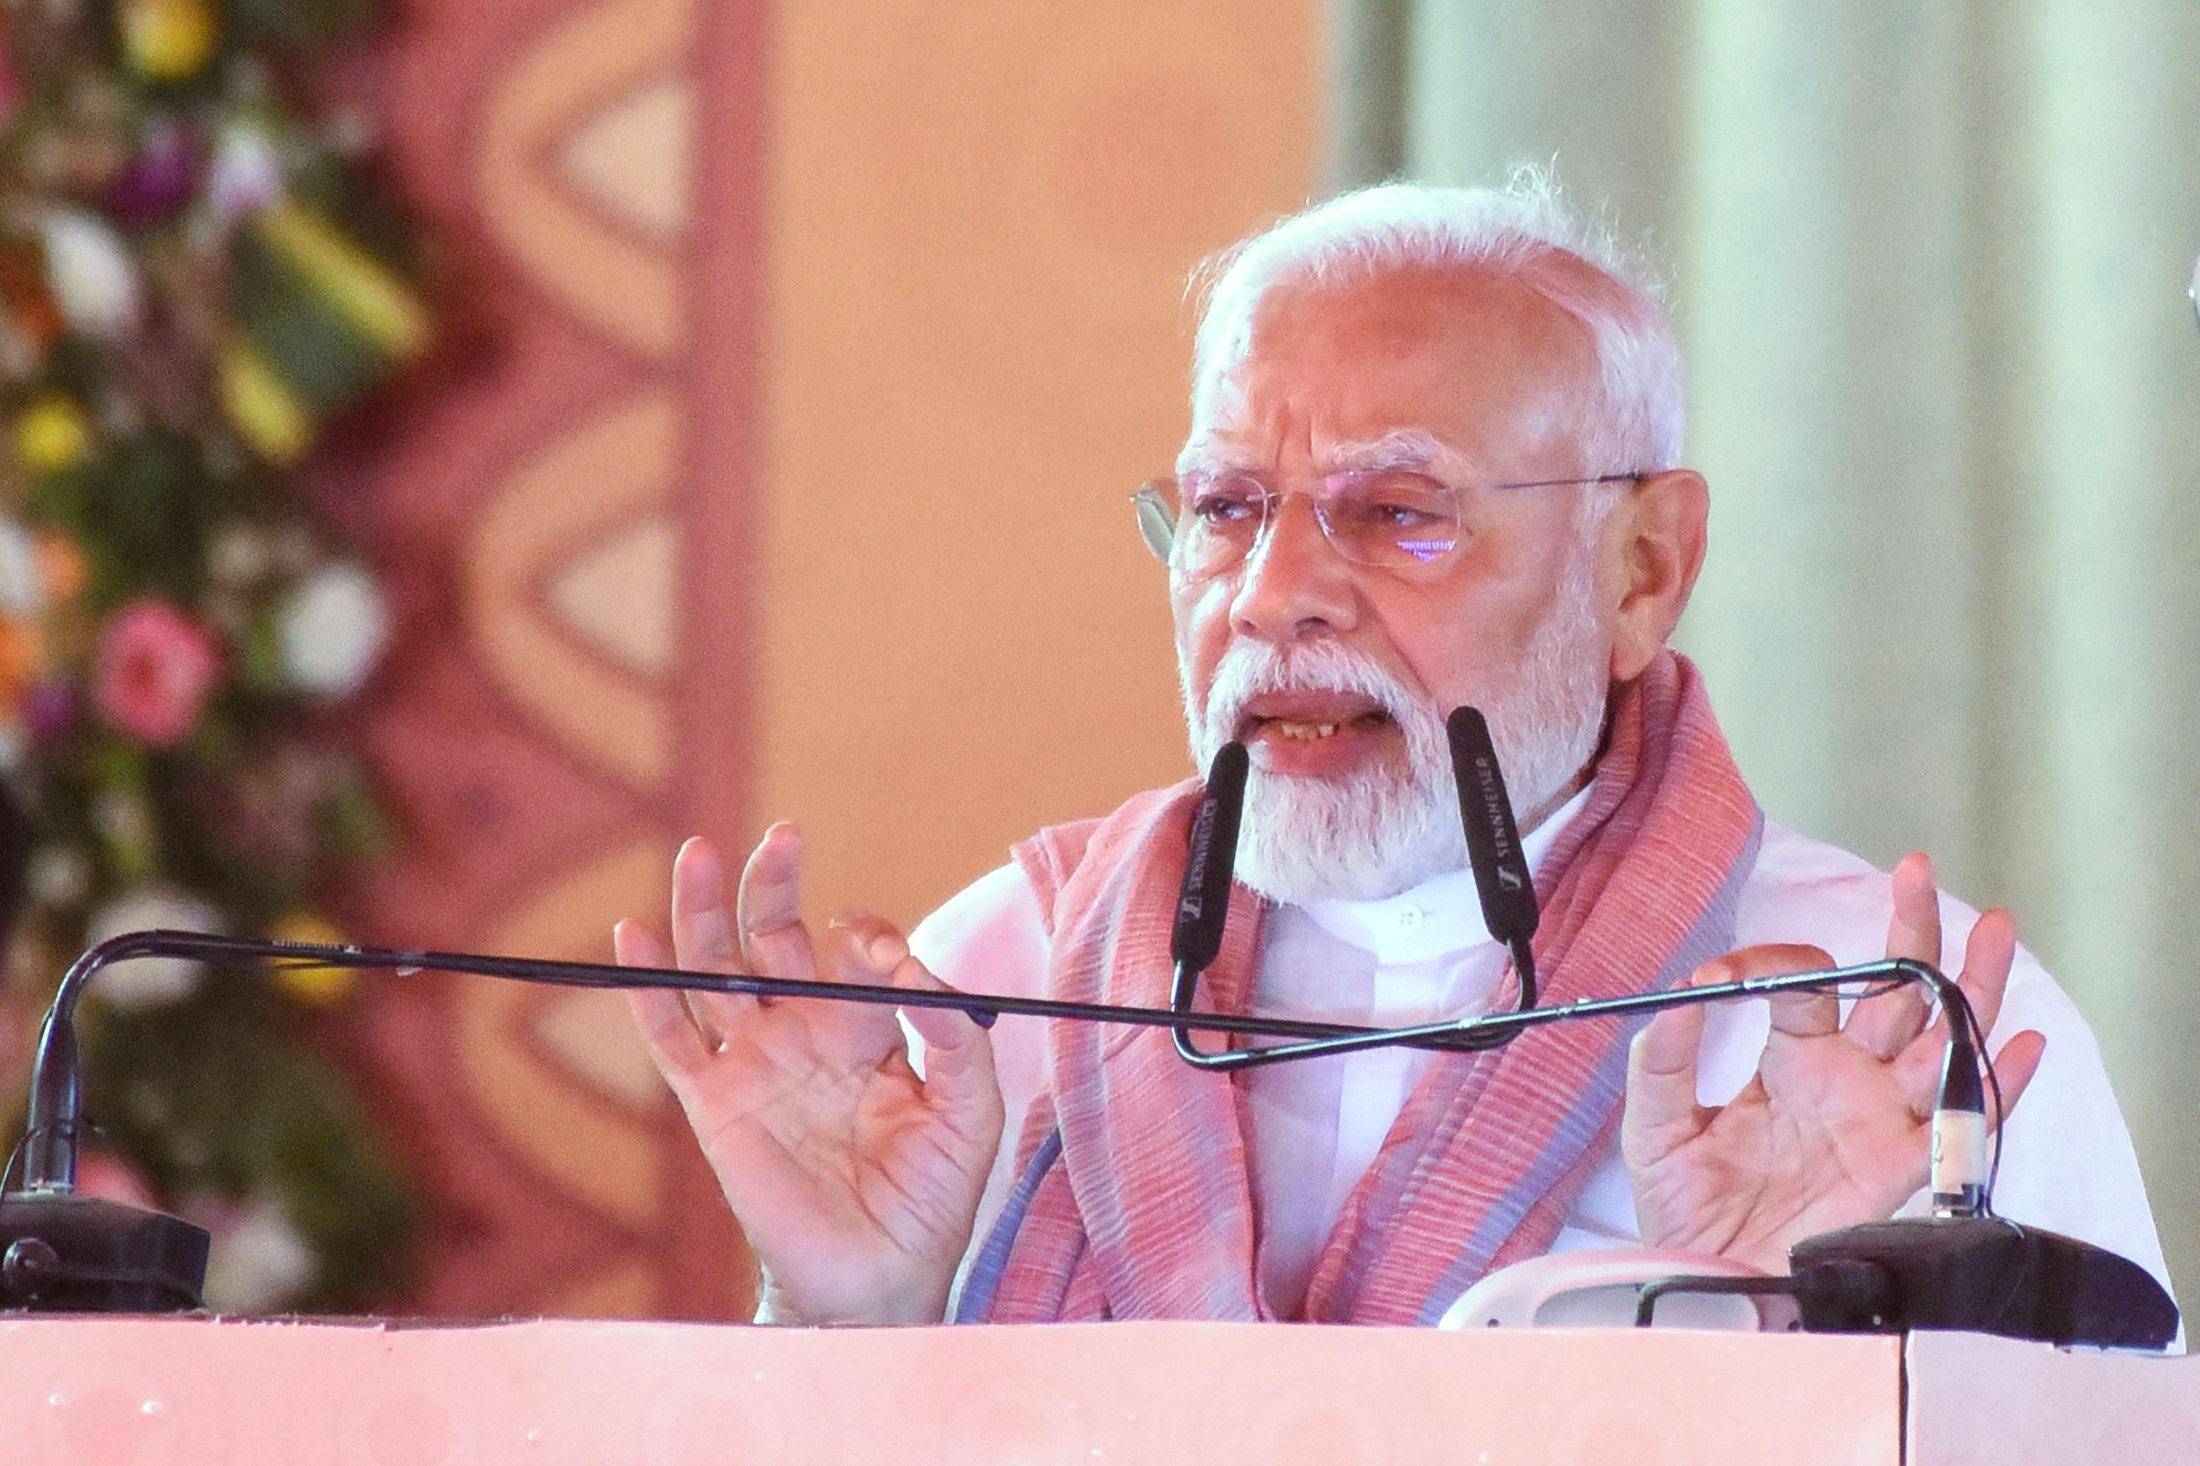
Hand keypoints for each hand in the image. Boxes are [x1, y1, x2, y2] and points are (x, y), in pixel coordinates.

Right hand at [616, 827, 1004, 1324]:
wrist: (881, 1279)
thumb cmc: (933, 1196)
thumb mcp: (970, 1109)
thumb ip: (957, 1036)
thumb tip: (919, 974)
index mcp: (867, 1026)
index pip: (854, 951)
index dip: (867, 938)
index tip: (887, 959)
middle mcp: (805, 1031)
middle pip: (774, 936)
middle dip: (775, 884)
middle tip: (784, 837)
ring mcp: (755, 1063)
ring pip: (715, 969)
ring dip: (703, 911)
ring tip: (699, 852)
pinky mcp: (715, 1104)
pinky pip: (671, 1037)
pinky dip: (647, 988)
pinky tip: (634, 935)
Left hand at [1621, 852, 2047, 1271]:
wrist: (1708, 1279)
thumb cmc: (1685, 1207)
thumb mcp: (1654, 1127)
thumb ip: (1660, 1061)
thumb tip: (1676, 997)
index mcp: (1789, 1057)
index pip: (1805, 985)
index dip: (1777, 963)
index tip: (1725, 974)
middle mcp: (1844, 1078)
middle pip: (1894, 993)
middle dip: (1911, 932)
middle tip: (1917, 871)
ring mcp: (1879, 1118)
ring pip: (1938, 1039)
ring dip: (1971, 986)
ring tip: (1995, 928)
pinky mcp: (1900, 1168)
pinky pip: (1957, 1123)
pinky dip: (1996, 1086)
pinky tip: (2023, 1044)